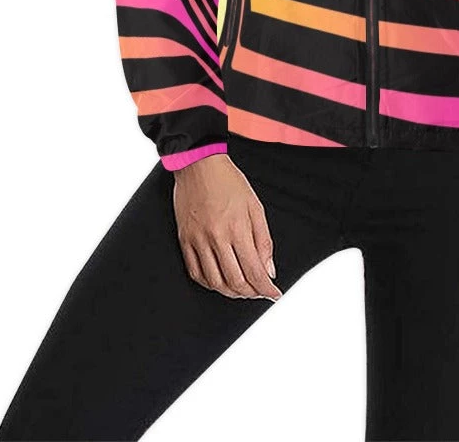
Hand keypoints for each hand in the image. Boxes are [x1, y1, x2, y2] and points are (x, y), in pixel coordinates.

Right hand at [171, 153, 282, 301]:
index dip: (266, 288)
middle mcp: (216, 237)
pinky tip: (220, 282)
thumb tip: (269, 270)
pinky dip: (209, 284)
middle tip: (260, 292)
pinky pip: (195, 273)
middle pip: (235, 281)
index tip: (274, 294)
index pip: (254, 271)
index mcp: (237, 228)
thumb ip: (264, 240)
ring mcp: (198, 240)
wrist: (199, 164)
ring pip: (215, 282)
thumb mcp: (255, 206)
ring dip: (231, 292)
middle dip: (251, 293)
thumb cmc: (229, 182)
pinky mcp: (184, 240)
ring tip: (242, 290)